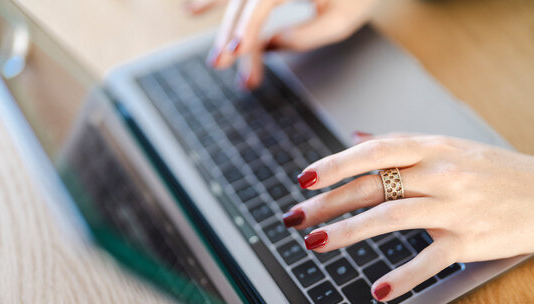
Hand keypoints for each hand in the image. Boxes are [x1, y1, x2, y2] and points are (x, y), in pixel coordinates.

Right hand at [199, 0, 380, 88]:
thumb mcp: (342, 19)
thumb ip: (303, 37)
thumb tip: (267, 47)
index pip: (259, 5)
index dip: (244, 30)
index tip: (235, 55)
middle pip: (244, 0)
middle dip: (229, 32)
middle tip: (218, 65)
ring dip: (217, 7)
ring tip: (193, 15)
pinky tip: (199, 6)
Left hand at [282, 133, 533, 300]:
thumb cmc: (491, 169)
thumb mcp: (446, 145)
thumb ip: (399, 142)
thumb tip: (355, 135)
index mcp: (430, 148)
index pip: (373, 153)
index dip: (336, 164)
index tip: (305, 178)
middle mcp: (438, 174)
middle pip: (372, 187)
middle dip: (327, 203)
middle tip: (294, 217)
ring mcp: (453, 207)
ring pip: (391, 217)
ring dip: (348, 232)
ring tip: (315, 243)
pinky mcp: (469, 241)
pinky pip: (431, 260)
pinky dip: (403, 276)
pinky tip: (377, 289)